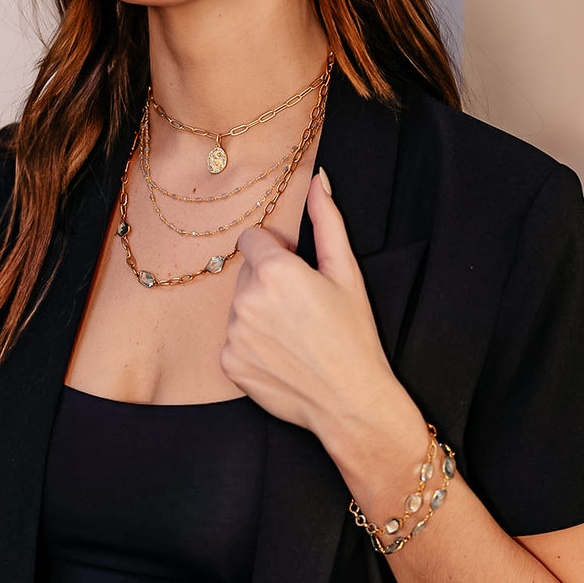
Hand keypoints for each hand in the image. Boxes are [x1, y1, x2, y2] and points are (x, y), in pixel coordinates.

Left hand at [221, 170, 399, 438]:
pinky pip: (233, 338)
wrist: (352, 402)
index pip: (252, 237)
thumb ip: (327, 220)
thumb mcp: (346, 272)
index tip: (297, 270)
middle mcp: (246, 299)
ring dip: (259, 310)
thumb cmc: (354, 335)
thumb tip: (318, 179)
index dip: (277, 249)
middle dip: (267, 279)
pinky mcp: (228, 363)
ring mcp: (233, 333)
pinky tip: (281, 354)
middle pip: (246, 271)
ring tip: (294, 332)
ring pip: (239, 304)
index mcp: (274, 270)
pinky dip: (252, 342)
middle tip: (301, 306)